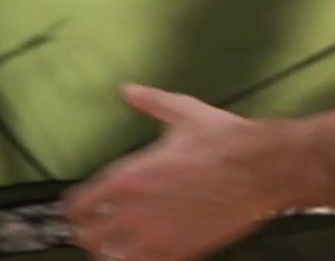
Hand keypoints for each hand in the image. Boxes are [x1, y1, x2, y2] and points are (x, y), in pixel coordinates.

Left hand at [64, 84, 286, 260]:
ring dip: (109, 250)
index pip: (78, 204)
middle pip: (86, 236)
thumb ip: (150, 103)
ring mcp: (155, 236)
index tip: (78, 206)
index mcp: (129, 177)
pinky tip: (145, 251)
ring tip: (115, 244)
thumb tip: (128, 91)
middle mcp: (134, 211)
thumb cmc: (225, 141)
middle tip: (93, 227)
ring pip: (109, 257)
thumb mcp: (184, 112)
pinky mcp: (178, 252)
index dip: (73, 206)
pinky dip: (138, 260)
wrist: (262, 168)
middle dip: (86, 230)